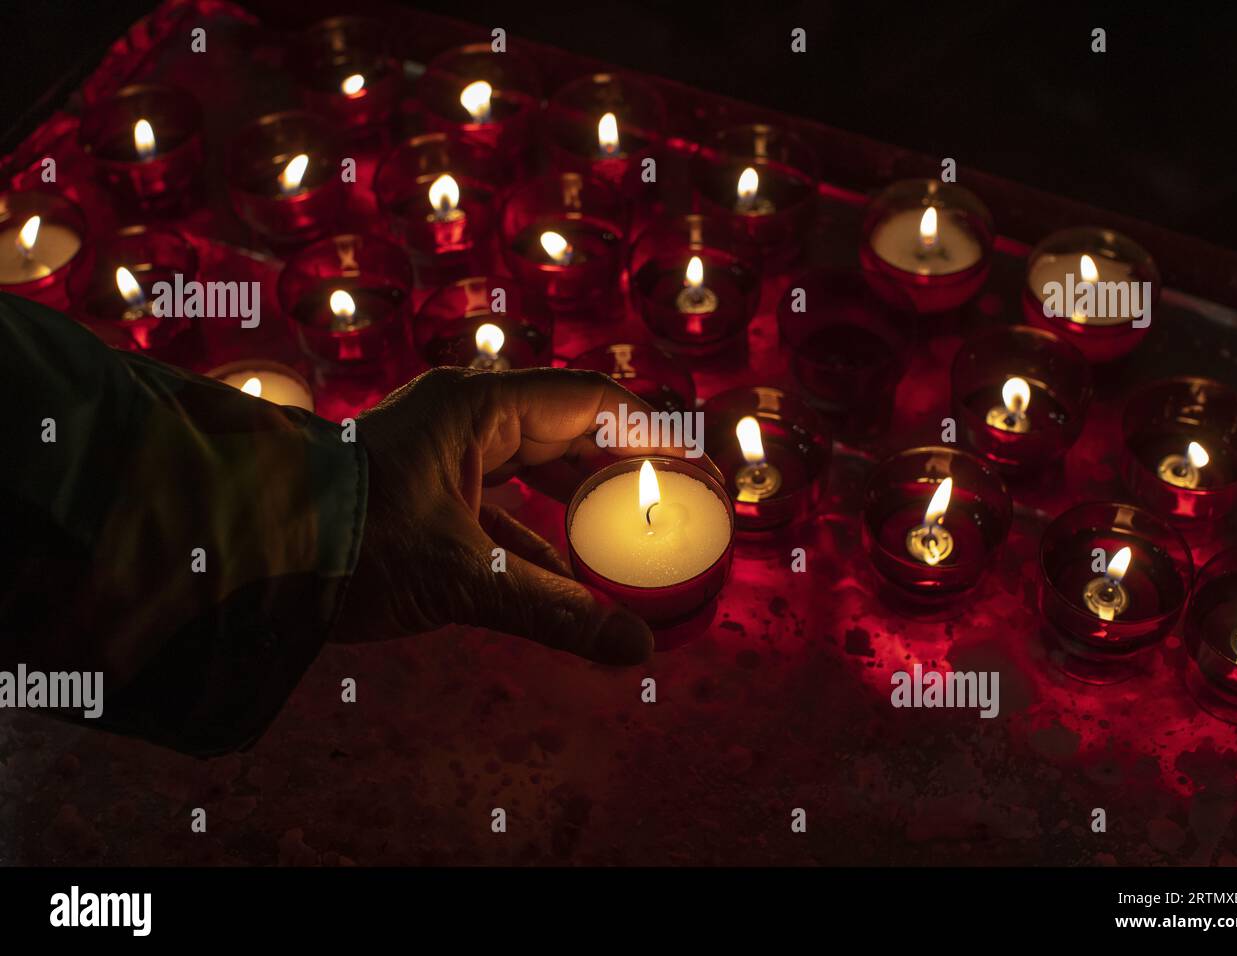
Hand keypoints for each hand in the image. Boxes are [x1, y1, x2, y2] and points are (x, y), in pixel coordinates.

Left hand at [333, 366, 699, 663]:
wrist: (248, 555)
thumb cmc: (353, 543)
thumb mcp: (463, 577)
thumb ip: (554, 610)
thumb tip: (635, 648)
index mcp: (477, 408)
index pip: (588, 401)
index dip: (647, 430)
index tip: (690, 464)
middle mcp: (462, 418)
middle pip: (566, 430)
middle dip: (619, 466)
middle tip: (672, 499)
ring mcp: (439, 453)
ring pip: (531, 470)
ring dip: (577, 504)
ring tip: (630, 535)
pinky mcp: (423, 491)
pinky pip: (498, 506)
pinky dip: (535, 536)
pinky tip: (568, 575)